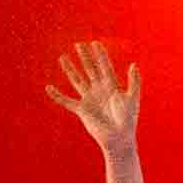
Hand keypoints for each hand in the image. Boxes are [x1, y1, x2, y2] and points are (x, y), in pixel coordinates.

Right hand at [51, 40, 147, 182]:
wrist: (119, 139)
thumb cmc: (128, 120)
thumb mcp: (132, 99)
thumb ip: (134, 82)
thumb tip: (133, 64)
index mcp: (112, 86)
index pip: (104, 66)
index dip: (100, 55)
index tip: (95, 43)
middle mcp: (99, 90)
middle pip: (90, 69)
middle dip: (85, 57)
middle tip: (78, 44)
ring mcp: (90, 99)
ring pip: (77, 80)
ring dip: (70, 69)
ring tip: (63, 57)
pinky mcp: (82, 110)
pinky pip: (67, 101)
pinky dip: (57, 96)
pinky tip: (49, 88)